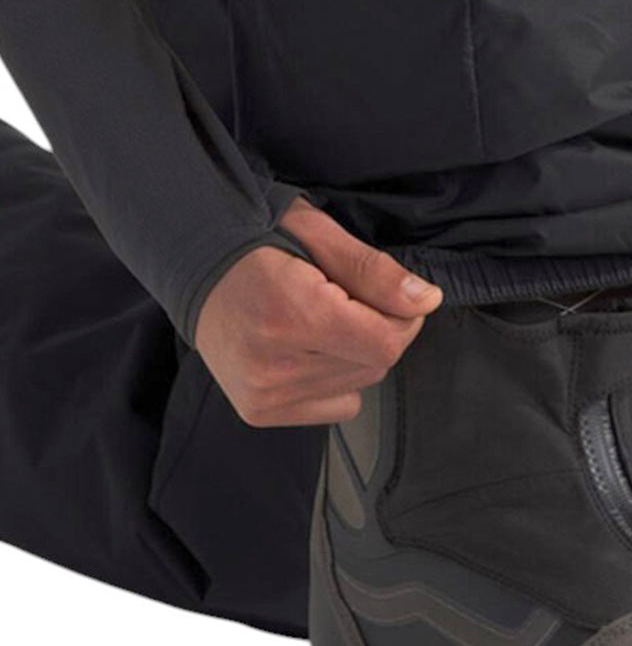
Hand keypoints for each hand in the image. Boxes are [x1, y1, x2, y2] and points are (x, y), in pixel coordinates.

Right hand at [195, 197, 441, 425]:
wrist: (192, 267)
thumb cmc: (254, 242)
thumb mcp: (318, 235)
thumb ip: (374, 272)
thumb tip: (425, 300)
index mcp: (291, 314)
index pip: (387, 342)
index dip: (402, 316)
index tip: (386, 294)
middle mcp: (274, 364)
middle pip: (376, 363)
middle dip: (376, 330)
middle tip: (339, 299)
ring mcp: (266, 394)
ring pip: (361, 383)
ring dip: (356, 352)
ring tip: (316, 321)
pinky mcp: (262, 411)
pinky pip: (340, 404)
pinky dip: (338, 378)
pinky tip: (308, 349)